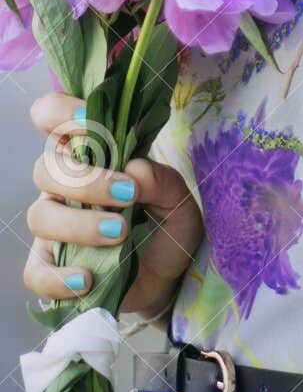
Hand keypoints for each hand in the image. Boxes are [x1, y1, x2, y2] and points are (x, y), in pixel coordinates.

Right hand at [24, 91, 202, 318]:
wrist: (168, 275)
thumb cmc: (166, 223)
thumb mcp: (178, 198)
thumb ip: (161, 180)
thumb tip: (134, 169)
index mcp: (90, 154)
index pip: (52, 117)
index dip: (61, 112)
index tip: (89, 122)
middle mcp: (64, 186)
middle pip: (45, 169)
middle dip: (86, 181)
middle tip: (128, 195)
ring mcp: (55, 227)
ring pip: (40, 216)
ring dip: (79, 224)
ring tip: (120, 234)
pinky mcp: (52, 267)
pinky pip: (35, 271)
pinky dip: (57, 277)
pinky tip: (86, 279)